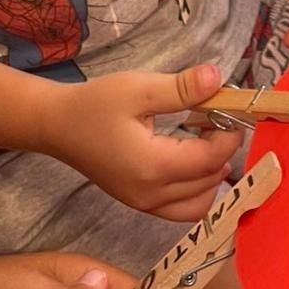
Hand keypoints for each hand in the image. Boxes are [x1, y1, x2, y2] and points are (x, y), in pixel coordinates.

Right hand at [47, 67, 241, 219]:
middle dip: (223, 153)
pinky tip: (190, 160)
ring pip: (198, 205)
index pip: (210, 160)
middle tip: (219, 122)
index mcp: (153, 167)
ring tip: (206, 142)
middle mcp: (151, 194)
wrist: (57, 126)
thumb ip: (181, 88)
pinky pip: (180, 209)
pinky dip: (196, 190)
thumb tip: (218, 79)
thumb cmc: (95, 105)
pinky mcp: (138, 203)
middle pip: (208, 184)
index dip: (229, 136)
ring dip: (212, 176)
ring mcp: (143, 204)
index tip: (232, 112)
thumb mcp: (139, 88)